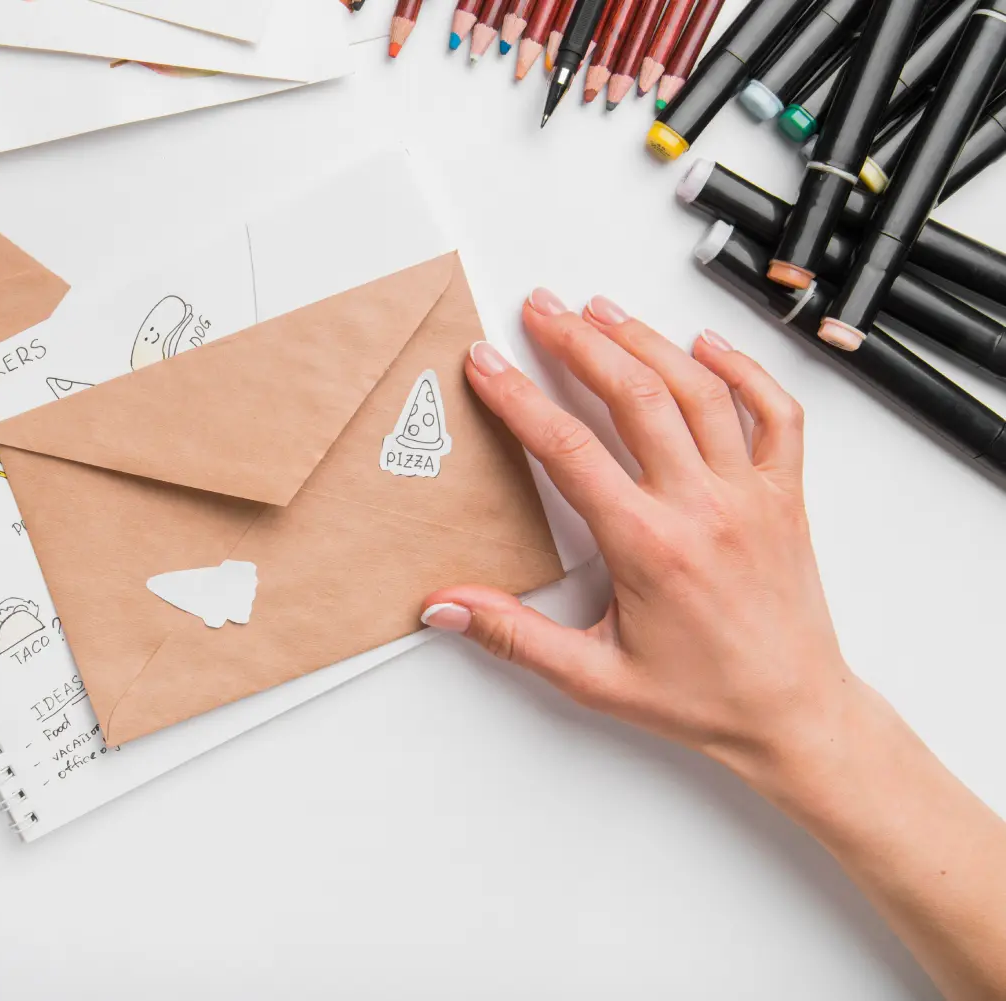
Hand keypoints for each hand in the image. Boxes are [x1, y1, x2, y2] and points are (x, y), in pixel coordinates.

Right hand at [421, 288, 865, 782]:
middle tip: (540, 307)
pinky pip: (776, 414)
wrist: (793, 716)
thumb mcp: (593, 678)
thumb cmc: (700, 699)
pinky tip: (705, 344)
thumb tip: (446, 607)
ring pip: (699, 390)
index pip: (568, 451)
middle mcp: (703, 507)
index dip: (519, 398)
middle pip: (635, 396)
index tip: (486, 363)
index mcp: (649, 546)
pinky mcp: (786, 495)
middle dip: (578, 342)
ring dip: (646, 340)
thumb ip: (513, 636)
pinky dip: (743, 369)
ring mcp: (751, 494)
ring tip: (601, 308)